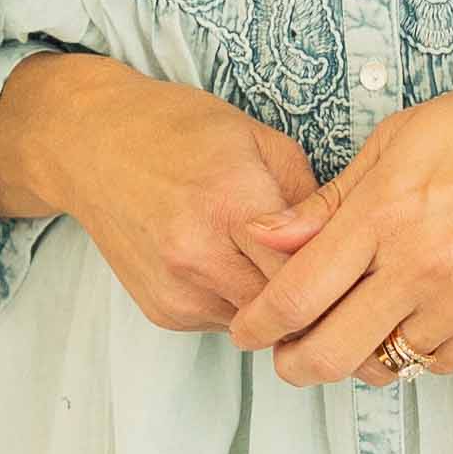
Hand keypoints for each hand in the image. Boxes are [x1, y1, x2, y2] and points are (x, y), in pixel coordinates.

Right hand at [0, 52, 337, 330]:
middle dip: (316, 300)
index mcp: (232, 202)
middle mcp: (198, 254)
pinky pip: (224, 321)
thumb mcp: (259, 140)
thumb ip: (307, 198)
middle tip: (340, 281)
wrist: (90, 144)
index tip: (362, 269)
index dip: (342, 275)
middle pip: (287, 309)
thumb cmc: (179, 130)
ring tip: (279, 264)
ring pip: (257, 324)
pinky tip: (233, 264)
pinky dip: (240, 302)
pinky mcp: (161, 311)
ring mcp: (176, 289)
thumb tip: (346, 247)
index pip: (308, 272)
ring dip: (277, 305)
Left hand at [223, 40, 452, 385]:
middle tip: (285, 352)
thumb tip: (266, 235)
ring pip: (383, 364)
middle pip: (328, 352)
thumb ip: (331, 198)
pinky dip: (411, 351)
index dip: (257, 324)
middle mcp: (421, 266)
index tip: (246, 330)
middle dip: (292, 362)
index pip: (296, 293)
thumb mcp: (402, 138)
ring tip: (353, 327)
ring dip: (356, 354)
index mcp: (386, 212)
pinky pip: (436, 363)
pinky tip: (410, 319)